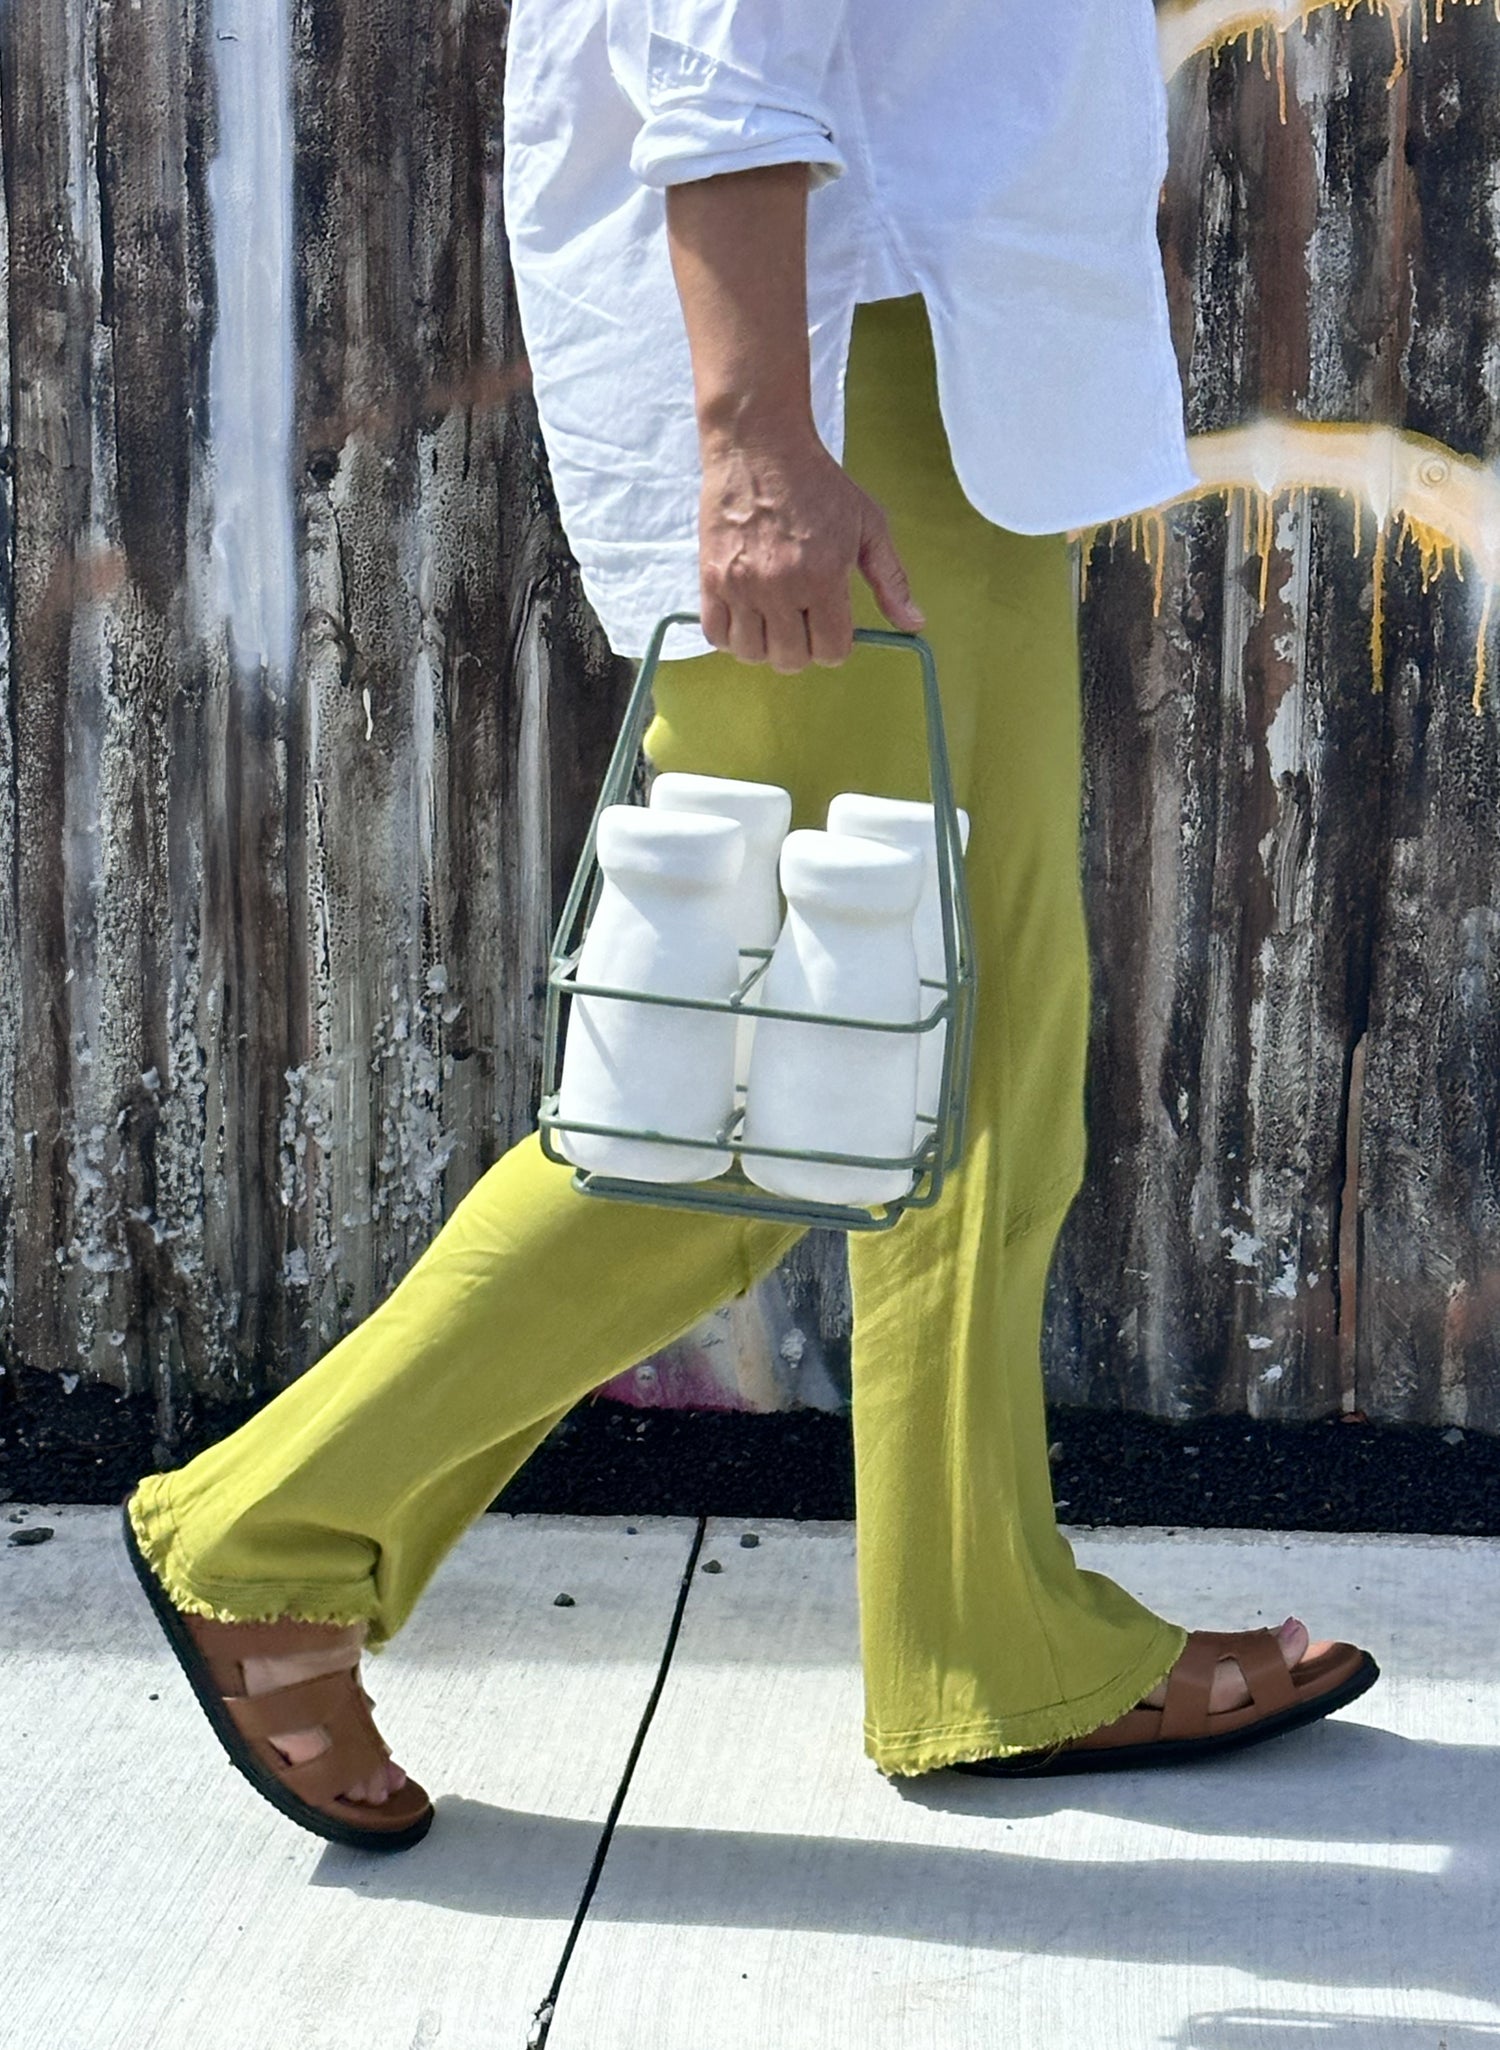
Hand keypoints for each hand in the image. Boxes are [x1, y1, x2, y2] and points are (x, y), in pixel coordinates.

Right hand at [697, 426, 923, 672]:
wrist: (760, 445)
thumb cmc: (818, 483)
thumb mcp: (868, 524)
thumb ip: (890, 579)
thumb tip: (914, 623)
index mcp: (824, 576)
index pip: (831, 651)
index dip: (835, 643)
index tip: (830, 622)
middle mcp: (781, 586)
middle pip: (791, 659)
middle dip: (802, 647)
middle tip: (801, 619)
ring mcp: (741, 584)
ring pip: (752, 653)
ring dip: (765, 644)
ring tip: (772, 617)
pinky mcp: (710, 577)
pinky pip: (716, 634)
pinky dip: (731, 635)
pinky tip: (746, 614)